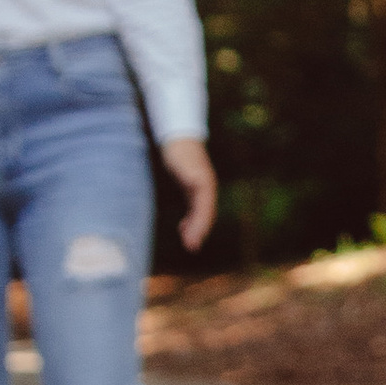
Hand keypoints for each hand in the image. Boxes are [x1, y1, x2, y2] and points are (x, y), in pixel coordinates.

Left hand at [161, 137, 216, 252]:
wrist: (179, 137)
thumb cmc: (180, 151)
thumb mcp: (184, 163)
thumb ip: (191, 174)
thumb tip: (197, 183)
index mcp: (205, 186)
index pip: (205, 211)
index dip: (200, 227)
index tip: (193, 242)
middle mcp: (206, 189)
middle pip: (206, 215)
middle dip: (199, 232)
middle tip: (191, 247)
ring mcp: (201, 190)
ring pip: (201, 214)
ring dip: (196, 229)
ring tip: (189, 243)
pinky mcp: (193, 189)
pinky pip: (195, 209)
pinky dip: (191, 221)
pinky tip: (183, 229)